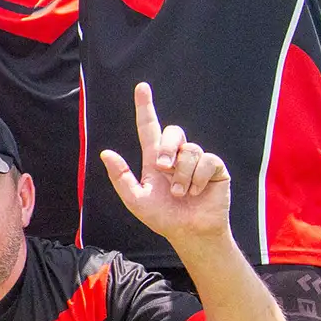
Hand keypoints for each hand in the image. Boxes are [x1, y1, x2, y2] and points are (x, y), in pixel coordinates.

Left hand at [98, 82, 232, 245]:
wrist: (189, 232)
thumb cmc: (162, 217)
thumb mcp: (136, 199)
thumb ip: (121, 177)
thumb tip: (106, 153)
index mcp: (155, 160)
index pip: (148, 128)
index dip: (145, 108)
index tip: (141, 87)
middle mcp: (176, 156)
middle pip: (172, 132)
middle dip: (167, 148)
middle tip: (163, 169)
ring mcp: (197, 161)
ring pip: (190, 150)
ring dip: (182, 174)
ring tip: (181, 193)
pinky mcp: (215, 168)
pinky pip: (207, 160)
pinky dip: (198, 178)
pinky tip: (196, 191)